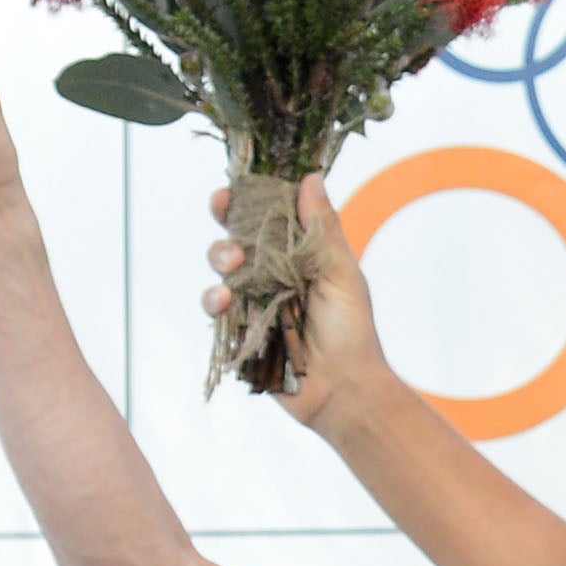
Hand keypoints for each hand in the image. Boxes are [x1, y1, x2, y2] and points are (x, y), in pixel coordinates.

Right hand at [204, 176, 379, 425]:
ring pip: (221, 271)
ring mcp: (253, 302)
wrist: (344, 388)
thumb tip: (310, 177)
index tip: (231, 192)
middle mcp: (272, 275)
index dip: (244, 203)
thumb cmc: (351, 331)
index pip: (264, 220)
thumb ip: (322, 228)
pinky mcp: (239, 330)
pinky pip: (216, 309)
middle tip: (235, 239)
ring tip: (233, 267)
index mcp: (297, 256)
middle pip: (235, 240)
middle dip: (227, 232)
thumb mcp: (341, 272)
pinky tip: (225, 299)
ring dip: (220, 261)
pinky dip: (215, 300)